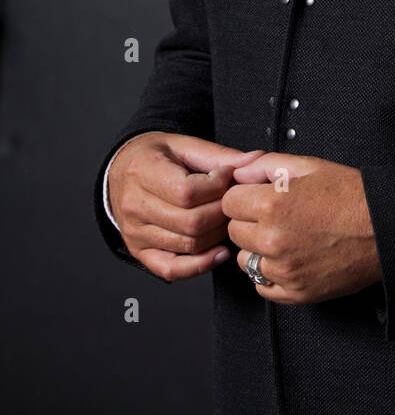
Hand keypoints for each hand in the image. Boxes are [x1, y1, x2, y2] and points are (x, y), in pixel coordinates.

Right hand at [107, 132, 264, 280]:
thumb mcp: (183, 146)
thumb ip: (218, 155)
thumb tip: (254, 161)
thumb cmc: (154, 157)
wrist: (120, 170)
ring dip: (218, 235)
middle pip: (192, 222)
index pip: (188, 192)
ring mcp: (136, 233)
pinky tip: (219, 253)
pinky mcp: (140, 251)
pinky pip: (172, 269)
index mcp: (144, 172)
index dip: (218, 187)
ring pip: (189, 244)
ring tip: (226, 218)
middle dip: (222, 212)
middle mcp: (135, 205)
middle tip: (233, 200)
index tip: (228, 176)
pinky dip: (200, 265)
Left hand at [223, 153, 381, 303]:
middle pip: (234, 232)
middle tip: (276, 216)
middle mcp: (273, 240)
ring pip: (245, 261)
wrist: (387, 228)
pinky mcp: (296, 293)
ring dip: (258, 250)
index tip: (258, 197)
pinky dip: (270, 275)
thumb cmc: (352, 195)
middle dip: (249, 221)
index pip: (229, 202)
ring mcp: (284, 270)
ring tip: (287, 237)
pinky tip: (290, 258)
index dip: (244, 196)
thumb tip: (239, 173)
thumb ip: (266, 165)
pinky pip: (262, 287)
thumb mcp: (310, 166)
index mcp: (273, 205)